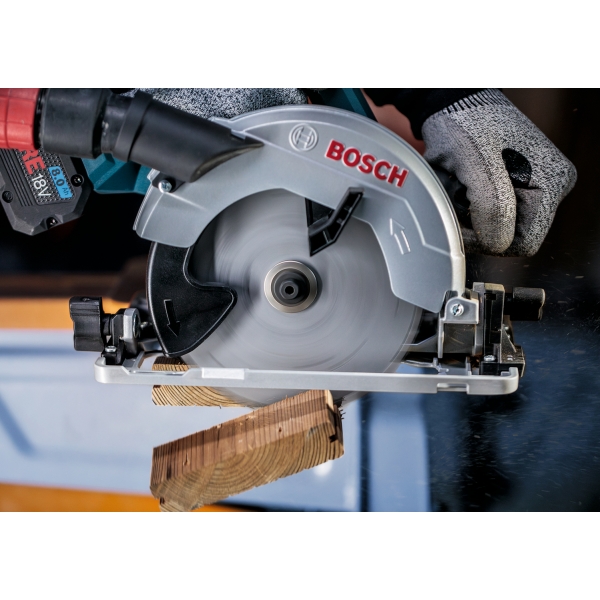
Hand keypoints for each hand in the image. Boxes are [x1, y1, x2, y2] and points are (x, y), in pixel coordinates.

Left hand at [421, 89, 576, 255]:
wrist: (455, 105)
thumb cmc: (466, 125)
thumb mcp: (475, 163)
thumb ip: (491, 204)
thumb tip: (499, 244)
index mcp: (552, 182)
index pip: (524, 242)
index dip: (488, 241)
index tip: (459, 223)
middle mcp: (552, 188)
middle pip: (509, 237)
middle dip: (478, 224)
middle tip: (456, 197)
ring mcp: (535, 188)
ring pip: (496, 228)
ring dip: (470, 215)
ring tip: (458, 185)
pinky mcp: (516, 188)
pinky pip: (490, 216)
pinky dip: (469, 207)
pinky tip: (462, 186)